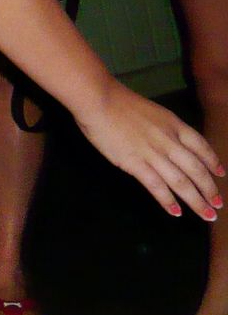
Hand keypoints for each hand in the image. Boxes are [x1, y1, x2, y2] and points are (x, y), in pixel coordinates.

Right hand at [75, 81, 223, 220]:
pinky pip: (156, 186)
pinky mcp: (135, 163)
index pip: (201, 147)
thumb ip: (162, 128)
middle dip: (210, 190)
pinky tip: (175, 212)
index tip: (220, 175)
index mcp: (174, 125)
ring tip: (207, 215)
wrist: (99, 100)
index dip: (213, 162)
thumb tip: (168, 142)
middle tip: (218, 205)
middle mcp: (169, 141)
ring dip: (196, 201)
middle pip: (196, 170)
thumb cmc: (119, 102)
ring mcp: (153, 153)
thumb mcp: (152, 112)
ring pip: (181, 182)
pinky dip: (168, 201)